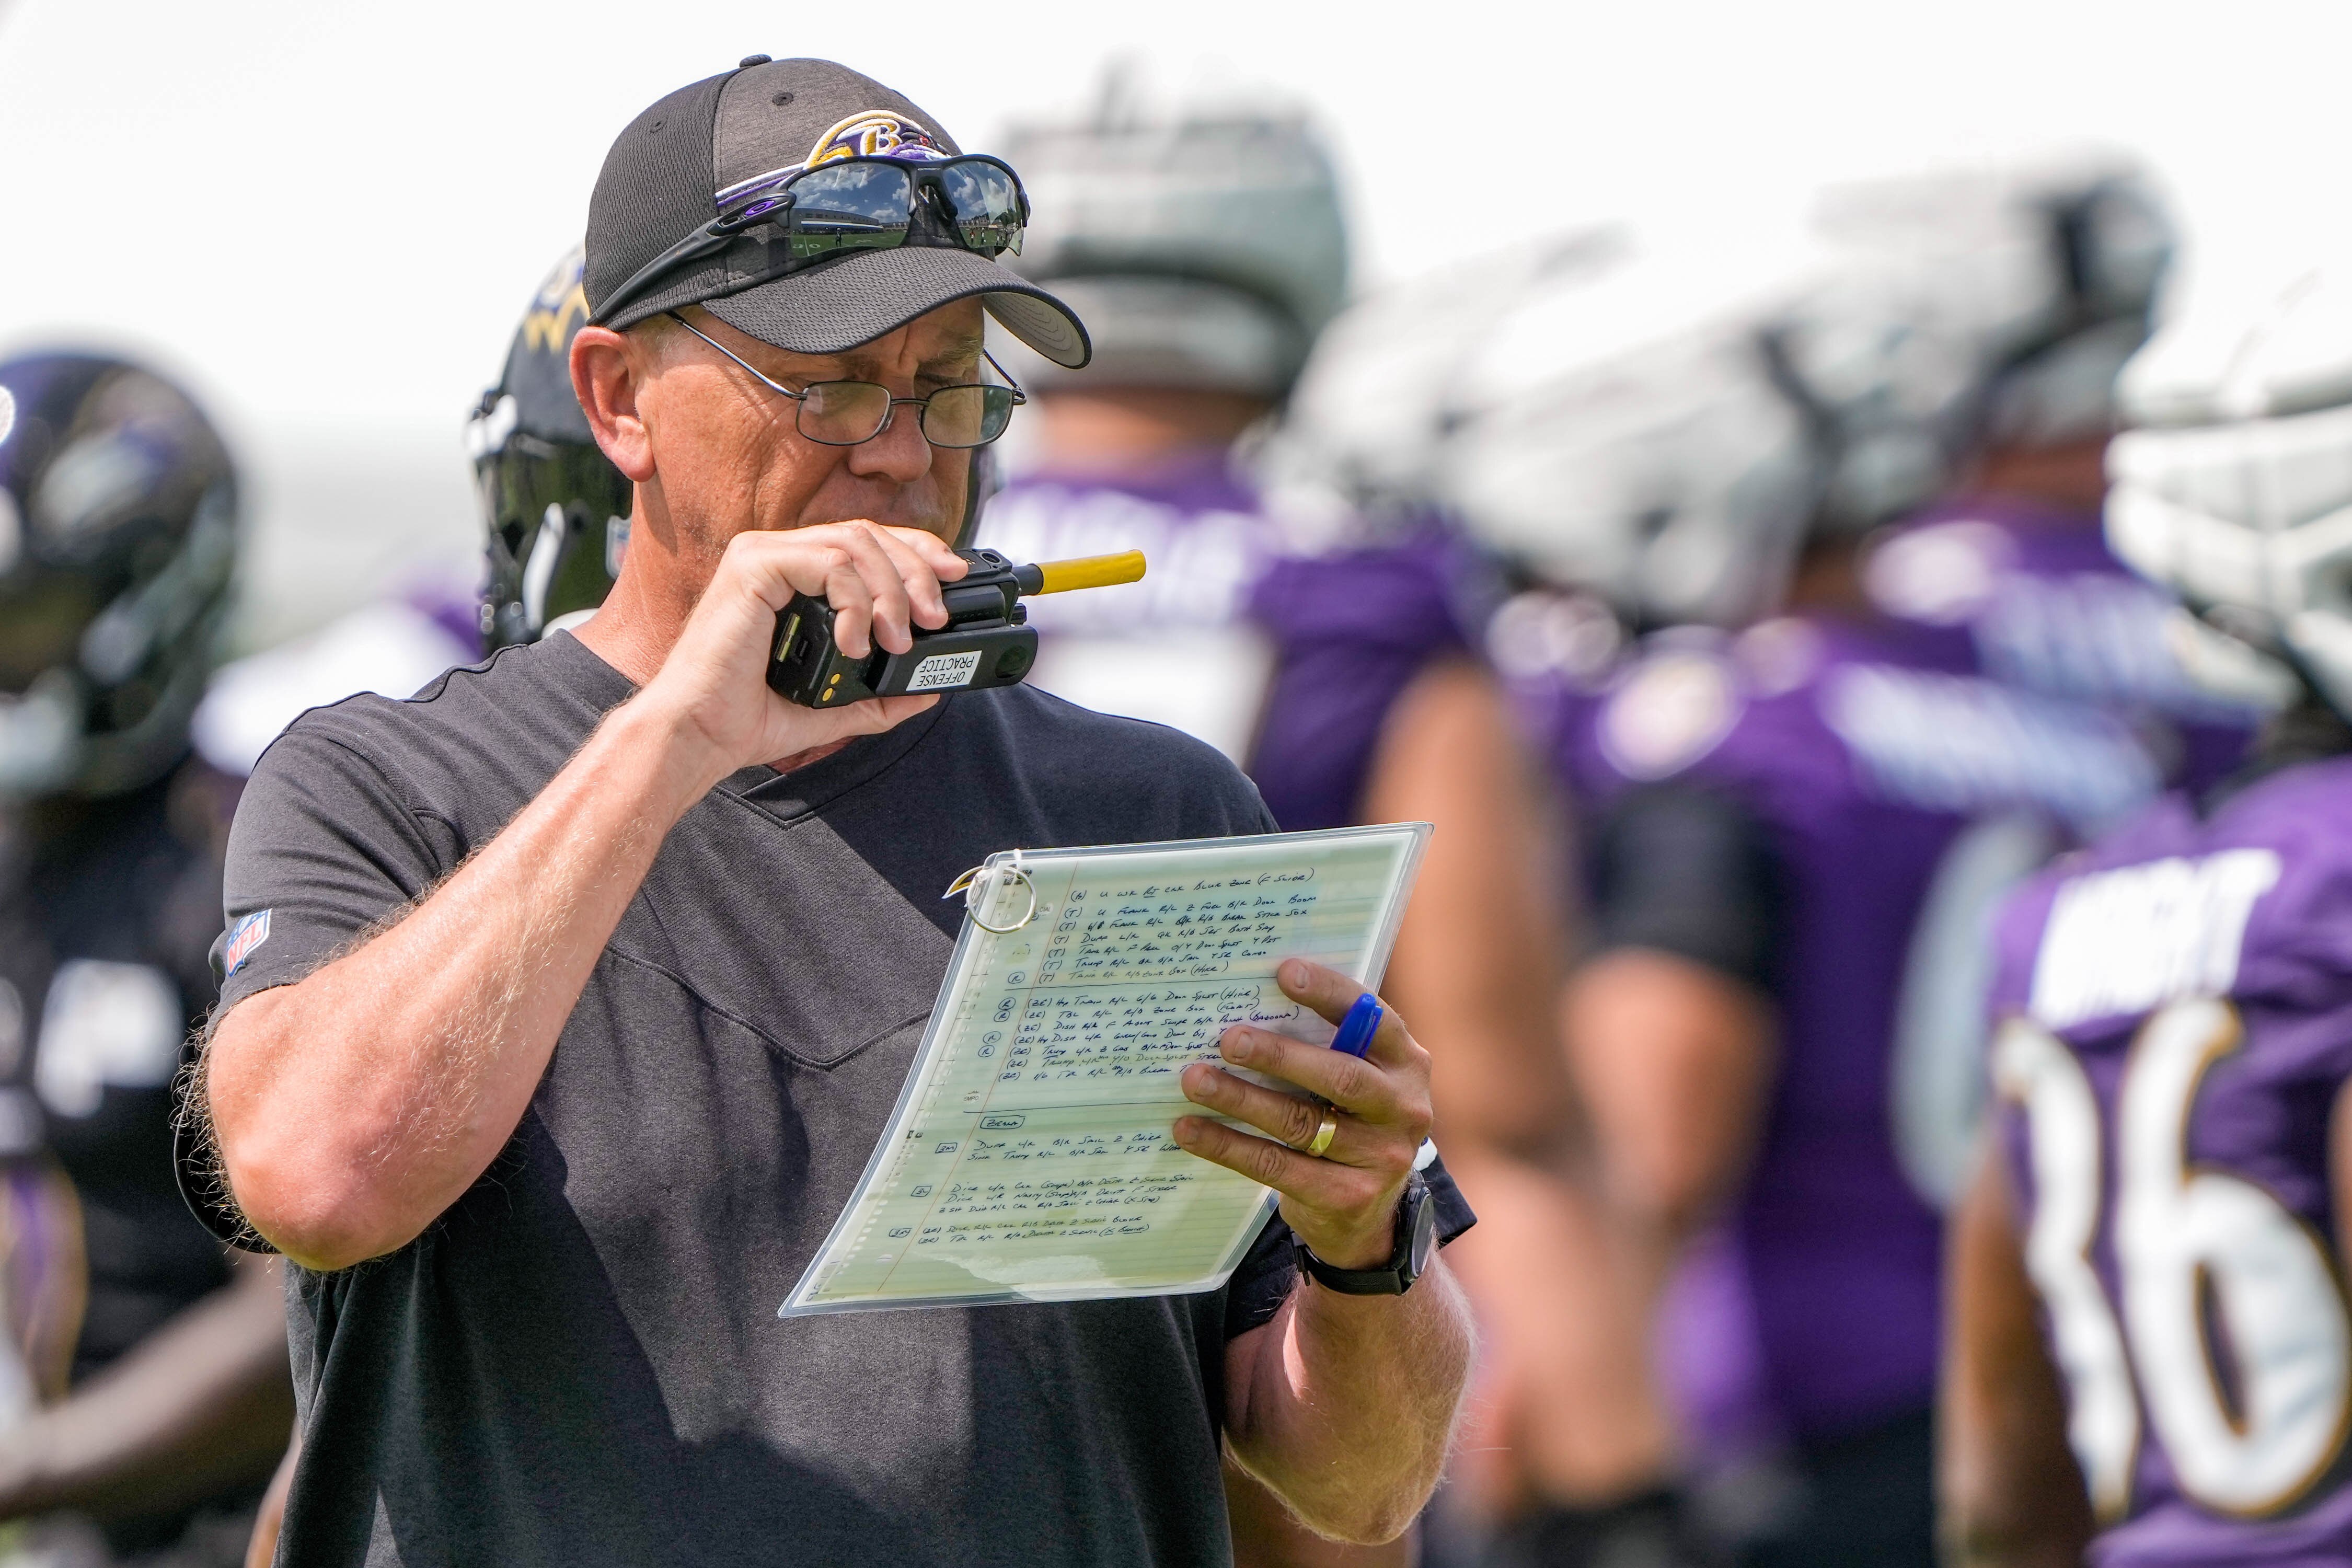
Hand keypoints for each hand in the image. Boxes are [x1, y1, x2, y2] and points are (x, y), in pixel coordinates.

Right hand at [639, 522, 968, 782]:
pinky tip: (855, 643)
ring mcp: (762, 554)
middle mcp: (778, 555)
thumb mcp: (830, 707)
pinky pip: (829, 563)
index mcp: (794, 577)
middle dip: (916, 572)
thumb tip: (926, 694)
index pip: (867, 543)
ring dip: (891, 591)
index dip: (916, 554)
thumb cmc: (744, 717)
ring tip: (896, 641)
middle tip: (936, 619)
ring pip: (855, 543)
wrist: (699, 735)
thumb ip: (875, 697)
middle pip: (869, 534)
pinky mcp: (753, 564)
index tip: (953, 580)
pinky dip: (856, 602)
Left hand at [1175, 960, 1434, 1271]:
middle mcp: (1403, 1108)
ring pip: (1300, 1122)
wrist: (1369, 1213)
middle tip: (1228, 1039)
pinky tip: (1191, 1129)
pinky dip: (1228, 1146)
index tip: (1283, 972)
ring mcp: (1380, 1157)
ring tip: (1195, 1080)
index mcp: (1407, 1062)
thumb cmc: (1348, 1118)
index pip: (1373, 1018)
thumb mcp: (1356, 1078)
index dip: (1330, 993)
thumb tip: (1249, 1001)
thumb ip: (1328, 1043)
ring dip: (1241, 1099)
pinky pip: (1276, 1166)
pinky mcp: (1347, 1196)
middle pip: (1340, 1076)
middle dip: (1279, 1055)